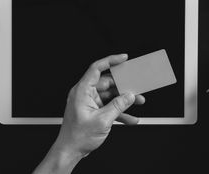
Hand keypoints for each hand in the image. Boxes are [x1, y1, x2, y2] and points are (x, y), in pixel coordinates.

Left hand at [33, 54, 144, 173]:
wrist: (70, 151)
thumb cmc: (77, 137)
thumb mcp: (102, 120)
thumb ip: (118, 106)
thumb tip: (129, 96)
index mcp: (82, 91)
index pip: (96, 68)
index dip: (111, 60)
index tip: (123, 58)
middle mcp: (85, 94)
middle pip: (107, 82)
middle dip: (123, 85)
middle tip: (136, 85)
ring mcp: (89, 103)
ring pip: (110, 95)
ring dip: (124, 100)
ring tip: (138, 102)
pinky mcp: (93, 111)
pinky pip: (109, 107)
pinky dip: (120, 111)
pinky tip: (131, 118)